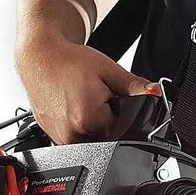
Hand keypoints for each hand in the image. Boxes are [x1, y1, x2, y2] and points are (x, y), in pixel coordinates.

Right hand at [16, 36, 158, 144]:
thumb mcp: (108, 70)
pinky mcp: (51, 136)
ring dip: (91, 121)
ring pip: (91, 137)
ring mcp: (59, 137)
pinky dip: (77, 123)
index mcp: (88, 119)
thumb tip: (156, 93)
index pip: (121, 127)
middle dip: (106, 117)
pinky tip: (70, 104)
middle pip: (106, 135)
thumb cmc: (69, 61)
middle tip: (92, 94)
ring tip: (80, 98)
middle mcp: (72, 134)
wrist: (39, 57)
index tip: (107, 94)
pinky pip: (75, 135)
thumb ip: (135, 86)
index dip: (119, 109)